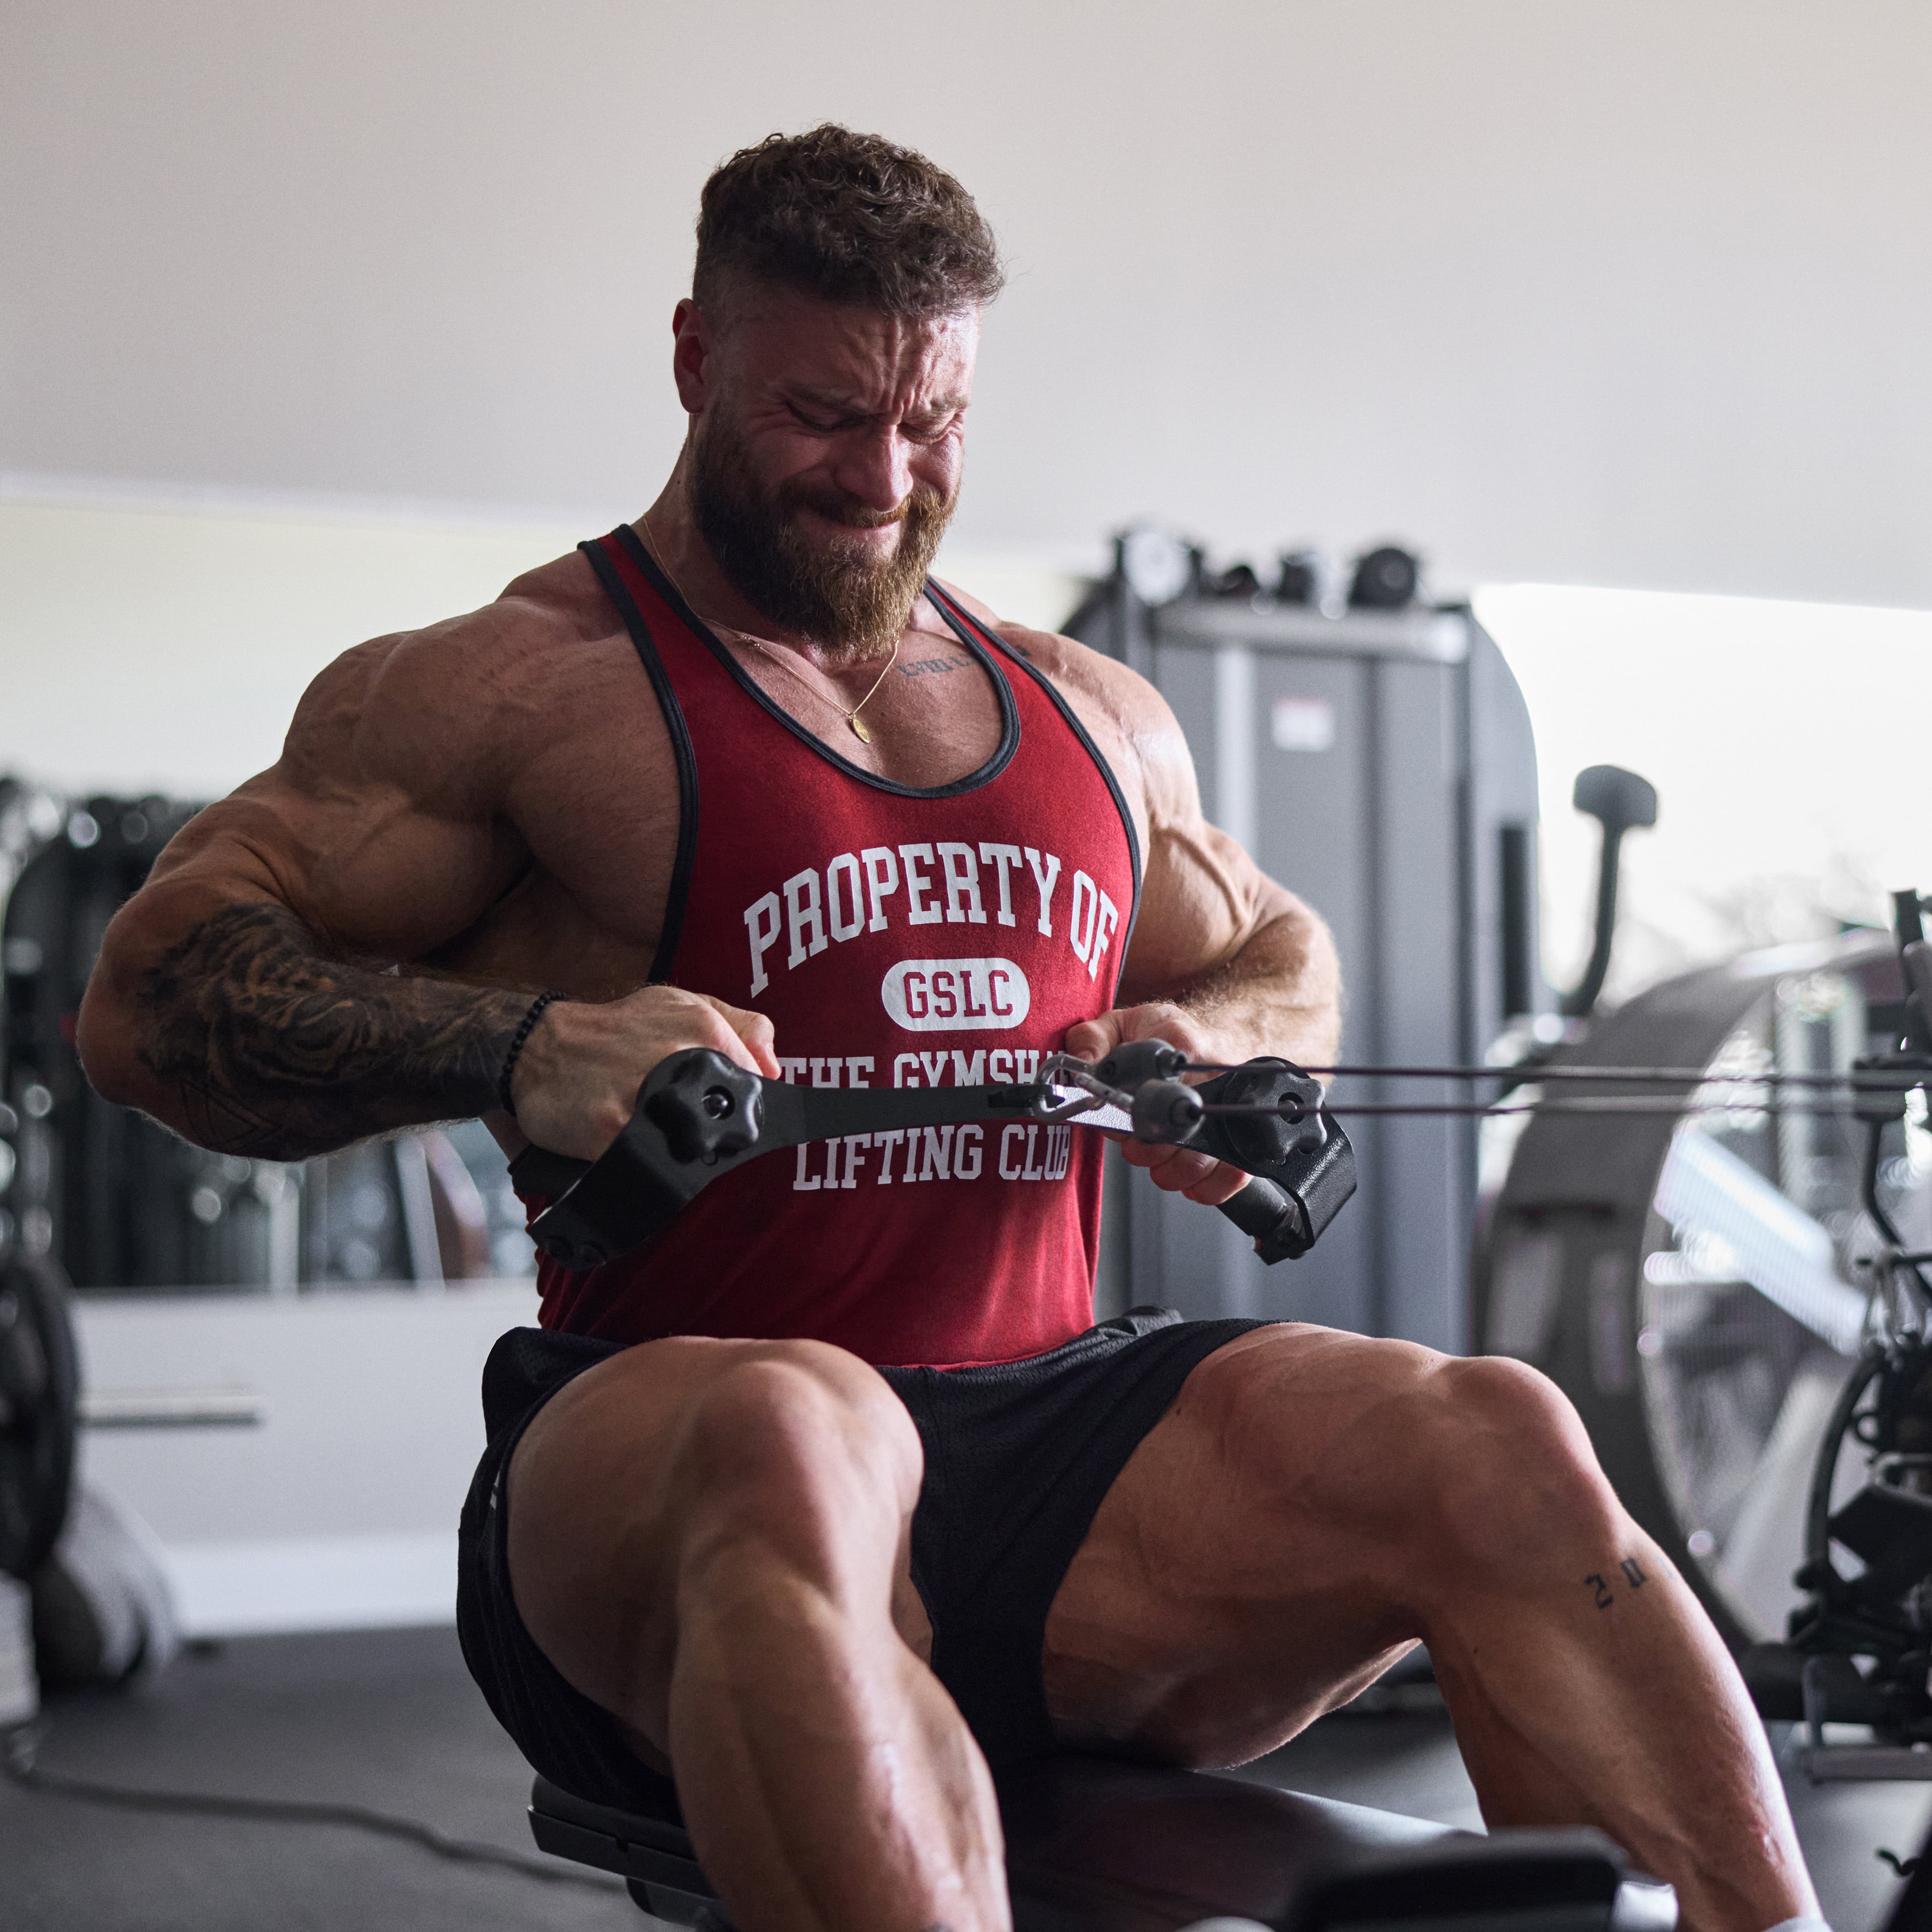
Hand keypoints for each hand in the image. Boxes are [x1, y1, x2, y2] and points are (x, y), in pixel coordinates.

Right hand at [508, 985, 778, 1160]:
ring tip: (663, 1135)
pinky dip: (651, 1162)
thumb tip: (776, 1068)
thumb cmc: (617, 1029)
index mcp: (703, 1027)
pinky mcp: (612, 1132)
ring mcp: (644, 1097)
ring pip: (696, 1147)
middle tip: (692, 1125)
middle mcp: (679, 1058)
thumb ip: (742, 1027)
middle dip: (719, 1132)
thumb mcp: (683, 1004)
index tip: (733, 1113)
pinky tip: (637, 1146)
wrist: (539, 1048)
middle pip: (732, 1122)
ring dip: (686, 1150)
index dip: (751, 1106)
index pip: (760, 1086)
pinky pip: (651, 1164)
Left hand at [1062, 1002, 1248, 1206]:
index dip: (1130, 1115)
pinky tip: (1186, 1175)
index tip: (1120, 1116)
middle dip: (1143, 1147)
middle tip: (1135, 1137)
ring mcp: (1231, 1111)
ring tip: (1157, 1155)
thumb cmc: (1168, 1034)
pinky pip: (1231, 1176)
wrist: (1223, 1034)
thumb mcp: (1124, 1022)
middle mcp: (1212, 1080)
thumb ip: (1093, 1036)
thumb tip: (1083, 1062)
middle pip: (1173, 1136)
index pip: (1154, 1090)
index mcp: (1181, 1046)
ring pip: (1198, 1162)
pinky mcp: (1242, 1138)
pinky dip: (1204, 1186)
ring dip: (1168, 1171)